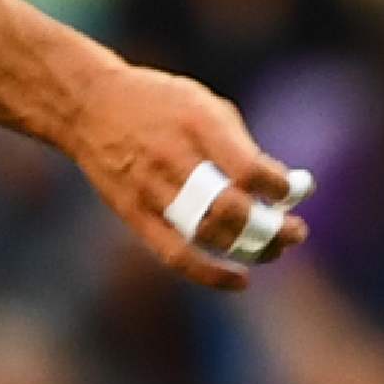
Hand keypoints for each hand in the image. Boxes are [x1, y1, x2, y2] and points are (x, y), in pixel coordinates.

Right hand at [52, 53, 304, 296]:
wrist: (88, 106)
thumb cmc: (157, 104)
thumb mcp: (202, 104)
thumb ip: (239, 143)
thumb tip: (278, 187)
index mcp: (196, 124)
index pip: (248, 169)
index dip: (279, 187)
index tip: (294, 190)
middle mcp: (173, 157)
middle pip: (231, 208)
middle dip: (273, 227)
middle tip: (296, 232)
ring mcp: (151, 189)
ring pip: (208, 234)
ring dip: (250, 249)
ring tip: (273, 250)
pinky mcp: (134, 213)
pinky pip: (175, 254)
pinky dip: (211, 273)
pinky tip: (239, 280)